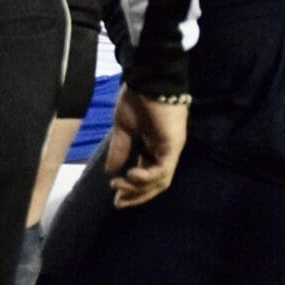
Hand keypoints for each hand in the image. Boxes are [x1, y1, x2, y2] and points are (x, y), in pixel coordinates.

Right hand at [104, 86, 186, 207]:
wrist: (148, 81)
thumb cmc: (136, 100)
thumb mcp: (122, 127)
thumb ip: (119, 149)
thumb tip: (110, 170)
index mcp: (153, 147)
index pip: (147, 175)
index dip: (132, 188)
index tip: (114, 195)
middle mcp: (164, 152)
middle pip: (155, 184)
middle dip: (137, 196)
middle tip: (118, 203)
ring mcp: (171, 149)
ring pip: (160, 180)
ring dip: (140, 188)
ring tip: (121, 186)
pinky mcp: (173, 145)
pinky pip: (163, 169)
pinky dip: (148, 176)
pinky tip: (131, 175)